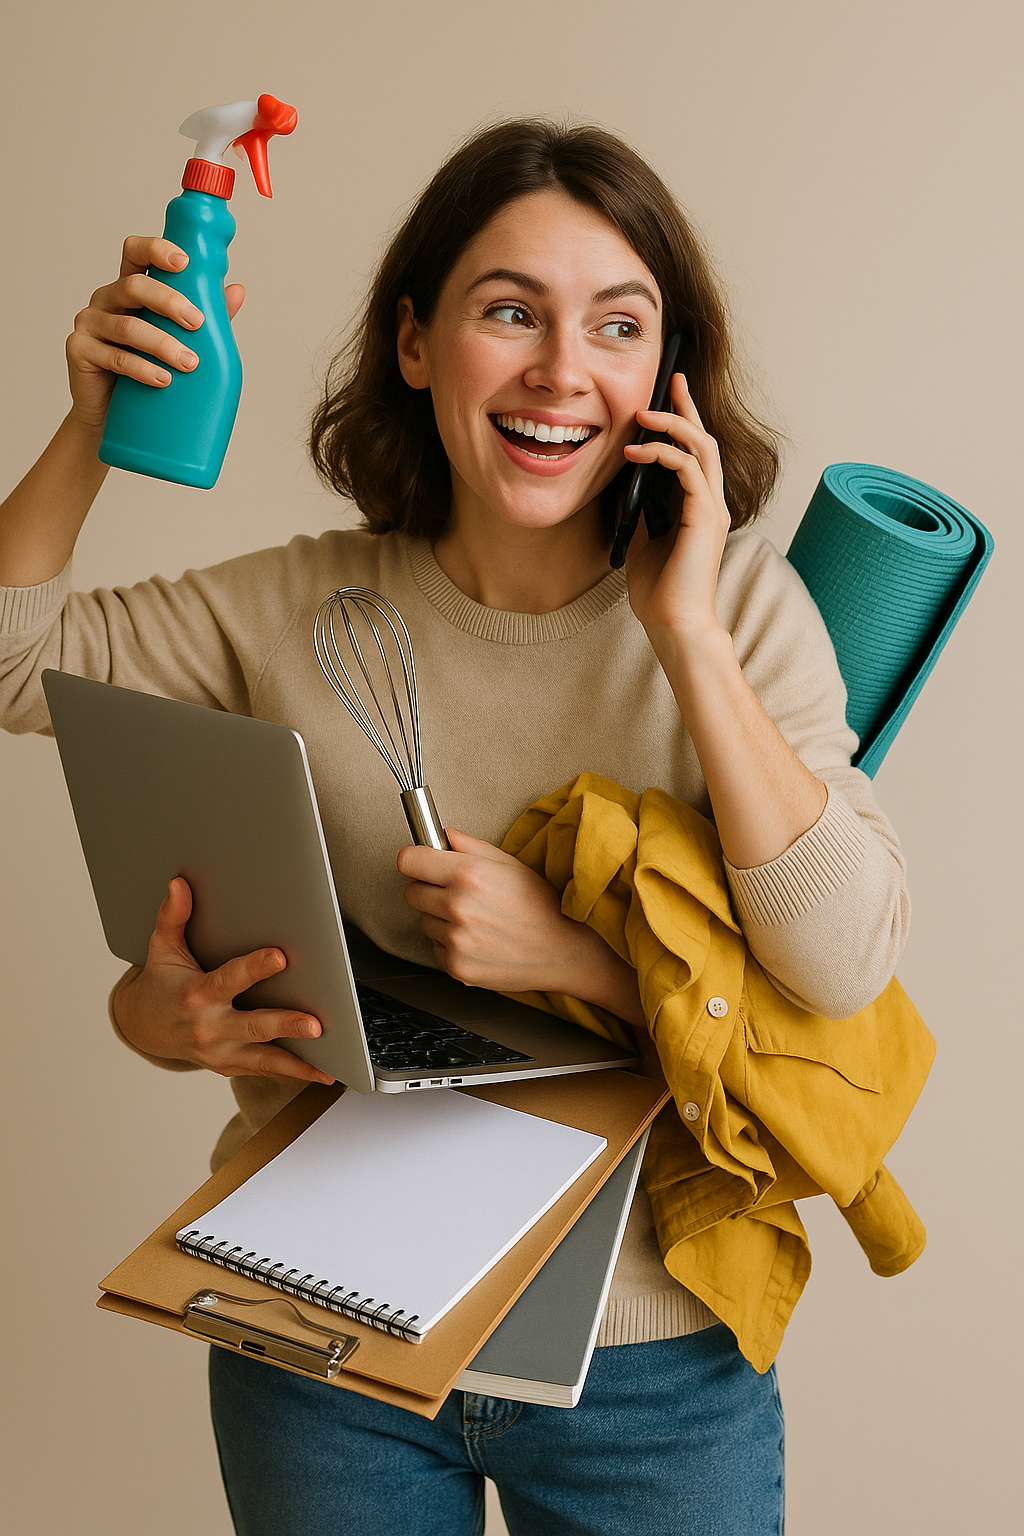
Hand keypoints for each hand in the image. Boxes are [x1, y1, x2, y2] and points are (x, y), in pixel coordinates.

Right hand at [65, 236, 245, 432]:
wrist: (113, 417)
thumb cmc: (149, 372)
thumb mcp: (181, 341)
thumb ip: (206, 317)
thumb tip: (237, 290)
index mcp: (130, 288)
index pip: (136, 253)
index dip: (157, 250)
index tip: (184, 262)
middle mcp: (107, 298)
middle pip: (134, 286)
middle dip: (169, 302)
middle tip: (197, 322)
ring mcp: (90, 322)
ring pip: (127, 326)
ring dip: (162, 344)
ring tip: (189, 363)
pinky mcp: (79, 350)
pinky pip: (113, 357)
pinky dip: (142, 369)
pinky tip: (163, 380)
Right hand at [114, 877, 333, 1084]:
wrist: (144, 1028)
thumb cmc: (162, 984)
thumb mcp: (162, 950)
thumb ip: (172, 918)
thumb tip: (179, 884)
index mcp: (196, 995)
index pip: (229, 979)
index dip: (254, 968)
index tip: (280, 957)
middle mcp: (209, 1028)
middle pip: (253, 1026)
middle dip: (285, 1025)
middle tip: (315, 1025)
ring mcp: (220, 1052)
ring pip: (264, 1059)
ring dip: (297, 1064)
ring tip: (328, 1065)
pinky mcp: (230, 1066)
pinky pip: (265, 1071)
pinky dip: (293, 1074)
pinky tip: (323, 1074)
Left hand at [397, 830, 643, 1023]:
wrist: (562, 951)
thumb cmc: (541, 906)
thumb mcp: (510, 864)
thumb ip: (471, 846)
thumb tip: (444, 835)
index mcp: (468, 874)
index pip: (408, 860)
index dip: (416, 860)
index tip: (421, 863)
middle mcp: (458, 906)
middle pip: (411, 892)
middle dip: (428, 890)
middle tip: (455, 893)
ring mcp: (456, 939)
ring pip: (424, 922)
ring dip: (440, 919)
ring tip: (474, 919)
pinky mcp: (457, 966)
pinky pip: (435, 948)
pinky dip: (449, 945)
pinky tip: (476, 939)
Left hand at [621, 372, 731, 643]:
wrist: (674, 625)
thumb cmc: (659, 593)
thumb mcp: (640, 542)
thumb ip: (639, 513)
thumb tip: (624, 489)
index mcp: (699, 508)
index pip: (694, 454)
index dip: (683, 422)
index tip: (666, 397)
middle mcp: (711, 503)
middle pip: (704, 440)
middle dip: (686, 407)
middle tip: (669, 380)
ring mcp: (711, 508)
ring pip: (700, 447)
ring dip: (672, 424)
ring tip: (642, 413)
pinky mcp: (704, 516)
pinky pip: (686, 469)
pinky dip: (661, 453)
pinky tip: (634, 451)